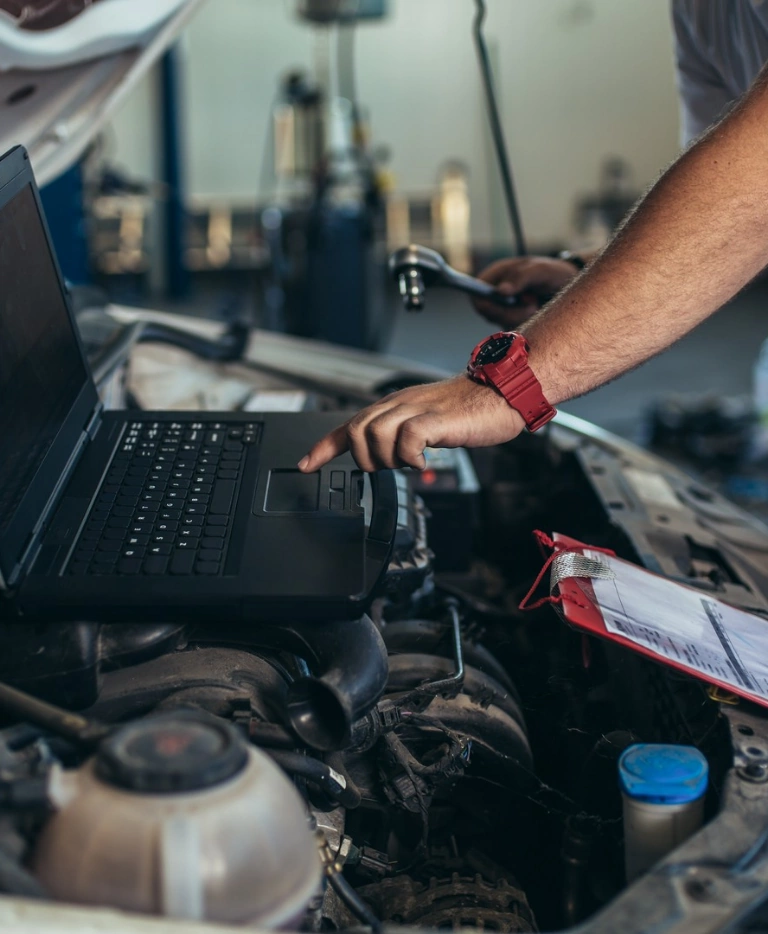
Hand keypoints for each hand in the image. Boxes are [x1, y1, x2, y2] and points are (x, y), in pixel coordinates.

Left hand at [298, 375, 525, 472]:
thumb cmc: (470, 409)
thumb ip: (403, 434)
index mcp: (394, 405)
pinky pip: (406, 439)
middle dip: (365, 459)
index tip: (306, 464)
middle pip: (355, 430)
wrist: (501, 393)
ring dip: (388, 459)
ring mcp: (415, 409)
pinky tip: (423, 460)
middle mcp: (398, 404)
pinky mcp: (434, 419)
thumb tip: (389, 456)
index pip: (349, 426)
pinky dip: (410, 457)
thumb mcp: (426, 421)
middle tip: (390, 467)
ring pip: (373, 435)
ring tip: (410, 461)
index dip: (323, 447)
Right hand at [473, 256, 579, 326]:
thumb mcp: (540, 270)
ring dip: (522, 318)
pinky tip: (536, 313)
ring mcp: (503, 311)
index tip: (507, 304)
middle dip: (511, 313)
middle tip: (532, 303)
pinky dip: (527, 325)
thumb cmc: (552, 273)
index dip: (486, 304)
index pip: (476, 295)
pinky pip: (514, 332)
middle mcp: (495, 295)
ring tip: (536, 304)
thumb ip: (521, 277)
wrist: (568, 288)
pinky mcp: (513, 324)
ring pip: (502, 325)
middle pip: (489, 315)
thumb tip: (500, 291)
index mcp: (494, 276)